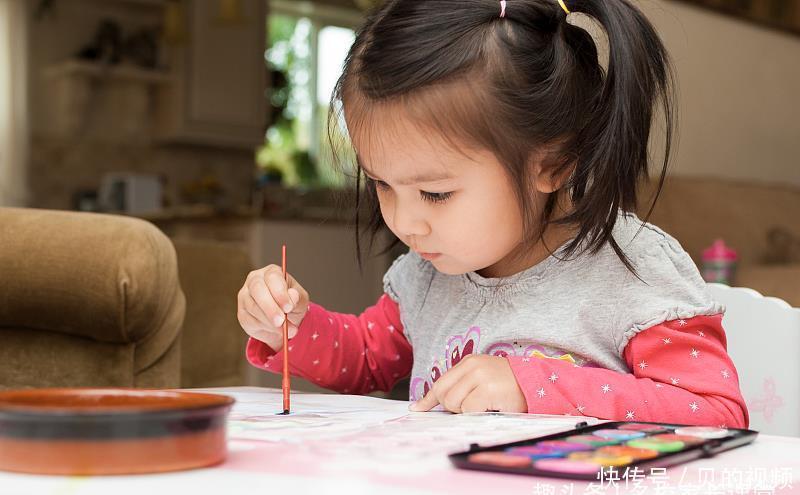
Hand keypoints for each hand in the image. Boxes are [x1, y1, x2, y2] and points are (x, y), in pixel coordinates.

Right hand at [237, 264, 309, 350]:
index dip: (280, 293)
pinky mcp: (242, 313)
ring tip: (285, 330)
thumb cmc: (292, 304)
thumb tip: (292, 296)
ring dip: (269, 321)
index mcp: (271, 272)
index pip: (272, 278)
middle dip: (270, 307)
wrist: (285, 321)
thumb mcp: (300, 301)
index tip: (288, 307)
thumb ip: (297, 298)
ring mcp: (245, 296)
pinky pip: (250, 321)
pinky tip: (275, 330)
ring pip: (253, 307)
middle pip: (258, 290)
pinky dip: (264, 328)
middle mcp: (255, 280)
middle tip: (281, 321)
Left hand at [409, 355, 526, 412]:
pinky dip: (477, 414)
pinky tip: (492, 408)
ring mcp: (480, 377)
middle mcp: (472, 367)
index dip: (428, 399)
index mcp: (469, 363)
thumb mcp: (483, 379)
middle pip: (444, 396)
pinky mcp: (488, 389)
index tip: (417, 409)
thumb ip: (463, 386)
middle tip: (474, 408)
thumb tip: (438, 405)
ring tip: (486, 405)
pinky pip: (469, 410)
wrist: (537, 382)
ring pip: (454, 404)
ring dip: (467, 411)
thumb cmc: (510, 385)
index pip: (441, 382)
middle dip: (454, 408)